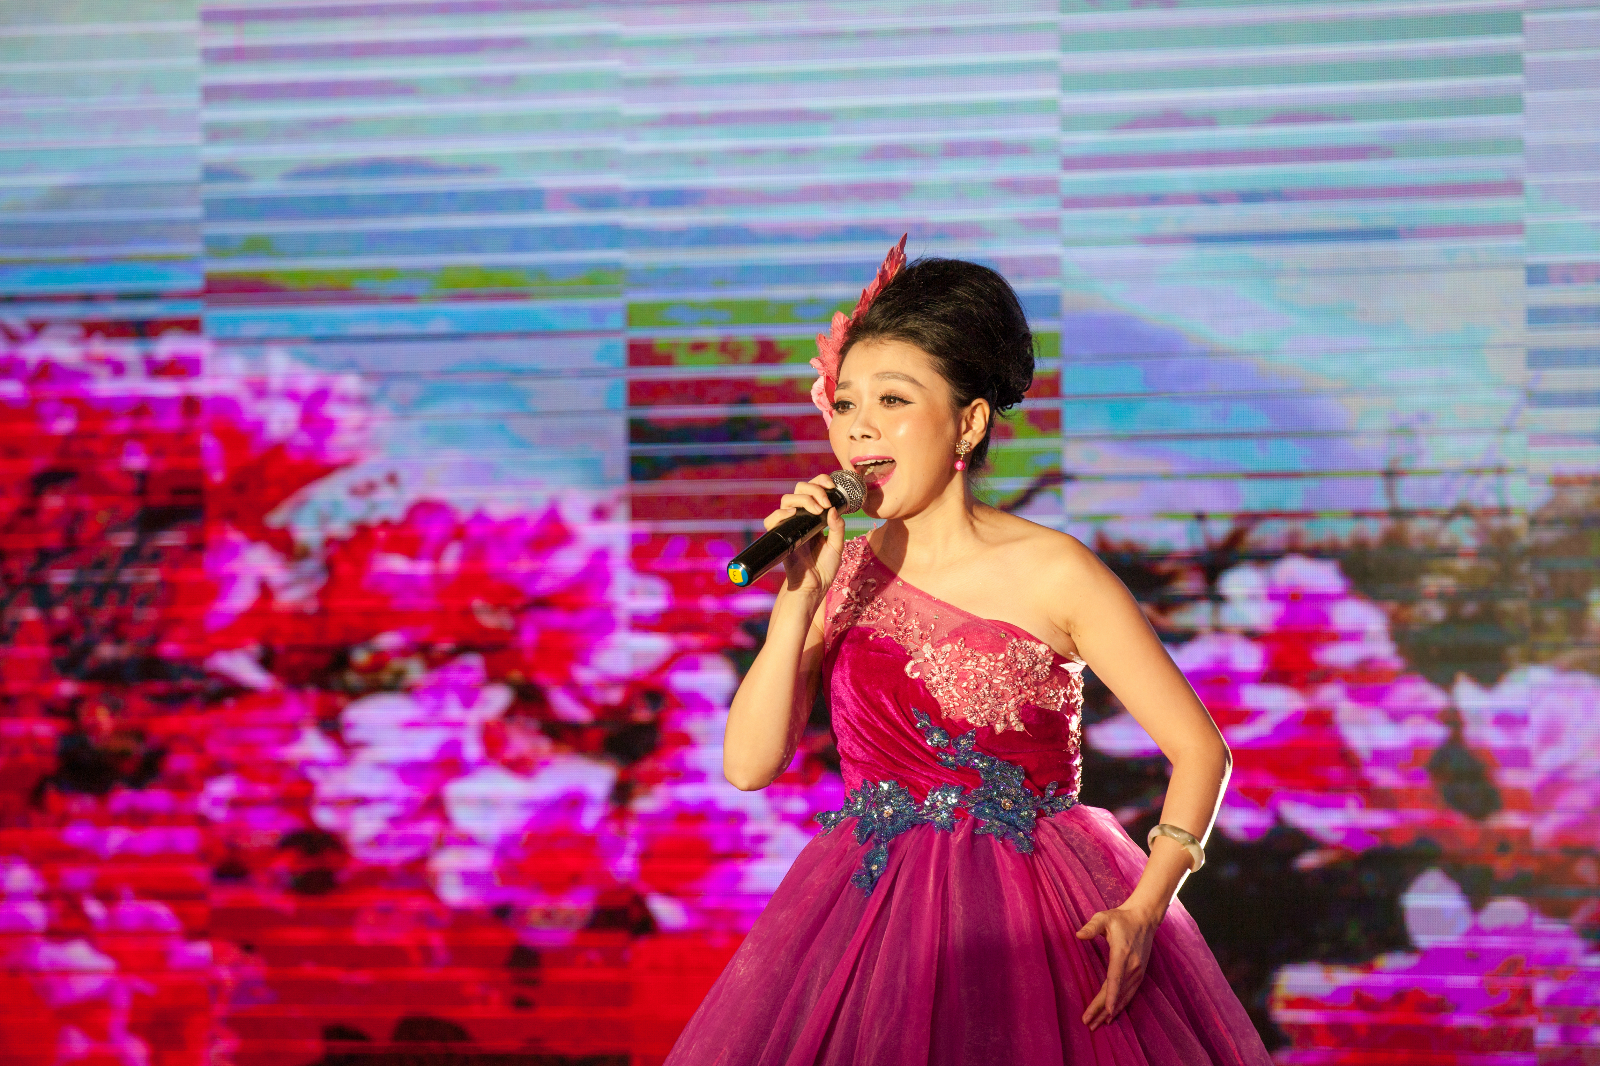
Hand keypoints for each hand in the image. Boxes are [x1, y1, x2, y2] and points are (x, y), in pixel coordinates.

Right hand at [762, 475, 845, 594]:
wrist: (813, 587)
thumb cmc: (824, 568)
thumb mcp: (837, 546)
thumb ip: (838, 528)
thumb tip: (834, 510)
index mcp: (815, 517)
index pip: (813, 490)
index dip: (820, 482)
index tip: (832, 487)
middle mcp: (801, 518)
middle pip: (799, 490)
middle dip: (814, 489)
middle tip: (825, 503)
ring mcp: (790, 526)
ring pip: (787, 499)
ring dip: (803, 499)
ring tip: (816, 510)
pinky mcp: (781, 536)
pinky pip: (772, 520)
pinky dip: (781, 513)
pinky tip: (794, 514)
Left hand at [1075, 901, 1162, 1029]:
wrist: (1144, 919)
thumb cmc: (1121, 919)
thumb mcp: (1104, 917)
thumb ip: (1092, 926)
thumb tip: (1079, 935)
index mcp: (1122, 953)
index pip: (1116, 978)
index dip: (1111, 995)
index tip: (1106, 1010)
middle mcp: (1132, 966)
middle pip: (1116, 992)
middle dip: (1102, 1009)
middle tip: (1088, 1023)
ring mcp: (1138, 972)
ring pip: (1123, 997)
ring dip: (1110, 1012)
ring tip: (1096, 1025)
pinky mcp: (1139, 975)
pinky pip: (1129, 994)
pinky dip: (1120, 1006)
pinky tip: (1111, 1016)